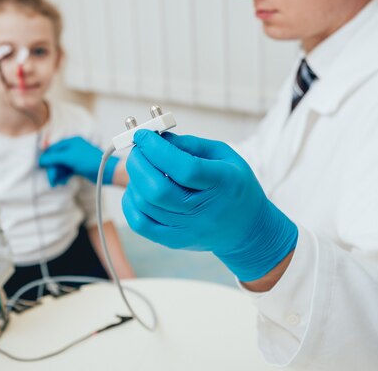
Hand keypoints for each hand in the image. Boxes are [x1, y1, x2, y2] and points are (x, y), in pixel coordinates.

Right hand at [38, 136, 118, 185]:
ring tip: (56, 182)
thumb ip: (54, 157)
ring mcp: (75, 158)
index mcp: (70, 142)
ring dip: (57, 174)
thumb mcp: (69, 157)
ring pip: (60, 166)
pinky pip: (66, 171)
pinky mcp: (77, 167)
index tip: (41, 166)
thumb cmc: (90, 160)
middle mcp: (72, 149)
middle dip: (53, 169)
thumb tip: (41, 160)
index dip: (47, 158)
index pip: (53, 149)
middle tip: (52, 179)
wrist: (105, 171)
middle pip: (56, 158)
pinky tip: (62, 181)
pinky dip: (62, 176)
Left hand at [122, 130, 297, 281]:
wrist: (246, 228)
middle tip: (138, 150)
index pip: (186, 169)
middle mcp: (206, 211)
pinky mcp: (175, 241)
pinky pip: (140, 224)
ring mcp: (189, 229)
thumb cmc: (233, 185)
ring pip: (145, 205)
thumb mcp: (223, 155)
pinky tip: (138, 189)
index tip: (144, 136)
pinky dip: (131, 202)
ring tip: (142, 168)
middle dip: (139, 163)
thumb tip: (157, 138)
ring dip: (135, 180)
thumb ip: (191, 145)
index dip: (158, 150)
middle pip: (158, 190)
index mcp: (224, 183)